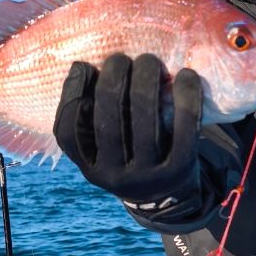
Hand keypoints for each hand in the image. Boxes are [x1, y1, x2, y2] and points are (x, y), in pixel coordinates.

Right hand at [54, 54, 201, 208]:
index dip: (72, 95)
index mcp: (90, 168)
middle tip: (120, 57)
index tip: (82, 65)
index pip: (69, 132)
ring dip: (145, 81)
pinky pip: (184, 127)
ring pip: (145, 120)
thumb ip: (91, 119)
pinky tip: (185, 76)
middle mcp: (115, 175)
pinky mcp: (181, 167)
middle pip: (109, 120)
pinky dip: (186, 96)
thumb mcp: (104, 150)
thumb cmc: (129, 158)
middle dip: (113, 79)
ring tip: (148, 60)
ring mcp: (149, 174)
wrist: (168, 198)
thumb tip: (81, 68)